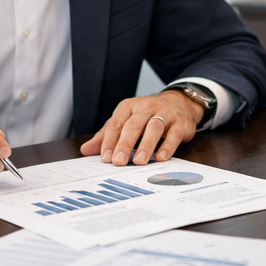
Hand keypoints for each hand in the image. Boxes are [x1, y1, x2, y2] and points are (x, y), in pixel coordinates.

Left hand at [80, 90, 204, 165]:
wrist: (178, 104)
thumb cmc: (147, 116)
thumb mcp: (125, 121)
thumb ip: (106, 135)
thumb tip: (85, 150)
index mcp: (128, 106)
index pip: (116, 124)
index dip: (110, 141)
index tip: (105, 158)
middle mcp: (146, 107)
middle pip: (133, 126)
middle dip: (125, 144)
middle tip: (118, 161)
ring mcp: (164, 113)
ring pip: (153, 128)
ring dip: (145, 146)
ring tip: (138, 161)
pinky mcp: (180, 122)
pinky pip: (173, 134)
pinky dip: (167, 146)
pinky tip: (161, 157)